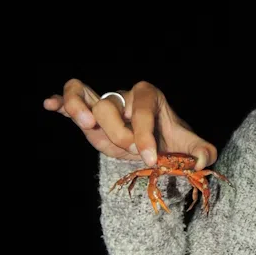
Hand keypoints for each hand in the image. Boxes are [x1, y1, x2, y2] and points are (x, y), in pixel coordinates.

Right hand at [43, 78, 216, 170]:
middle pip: (111, 106)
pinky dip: (59, 102)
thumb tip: (205, 160)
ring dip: (79, 107)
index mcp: (149, 95)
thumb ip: (201, 151)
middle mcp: (123, 95)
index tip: (151, 159)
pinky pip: (70, 99)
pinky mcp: (86, 112)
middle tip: (130, 150)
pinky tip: (50, 105)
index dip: (146, 136)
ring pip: (84, 93)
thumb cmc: (166, 139)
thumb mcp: (187, 145)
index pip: (143, 111)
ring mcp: (102, 101)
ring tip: (87, 124)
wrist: (150, 142)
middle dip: (119, 133)